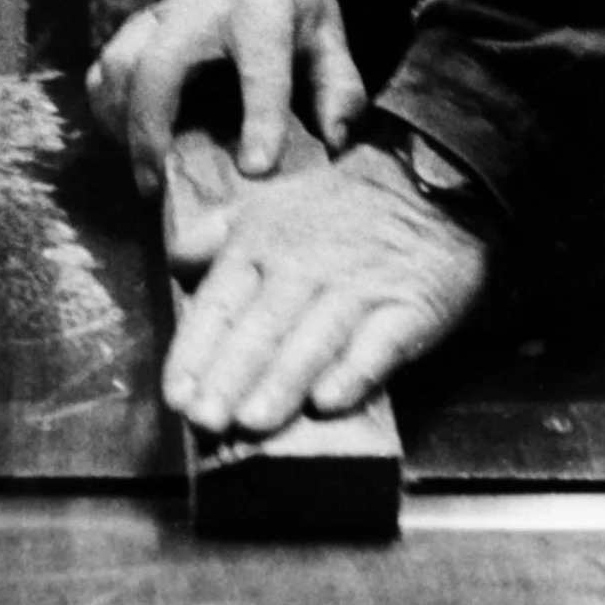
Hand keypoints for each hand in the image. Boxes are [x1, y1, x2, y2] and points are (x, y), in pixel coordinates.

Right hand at [86, 0, 365, 198]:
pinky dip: (108, 111)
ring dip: (124, 125)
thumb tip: (334, 141)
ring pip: (120, 65)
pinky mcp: (134, 28)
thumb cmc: (291, 8)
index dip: (259, 118)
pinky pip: (103, 70)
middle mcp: (200, 3)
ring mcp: (158, 12)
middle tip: (159, 186)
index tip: (256, 169)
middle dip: (151, 129)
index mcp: (261, 3)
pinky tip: (129, 142)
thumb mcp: (329, 35)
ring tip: (147, 172)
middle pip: (158, 64)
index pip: (259, 64)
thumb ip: (338, 88)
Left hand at [162, 145, 491, 437]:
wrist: (428, 181)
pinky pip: (379, 343)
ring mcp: (359, 288)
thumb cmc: (338, 208)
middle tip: (206, 422)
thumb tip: (176, 262)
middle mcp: (304, 267)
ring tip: (254, 422)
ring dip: (282, 380)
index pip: (219, 302)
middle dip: (229, 376)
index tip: (176, 396)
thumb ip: (216, 234)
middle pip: (261, 328)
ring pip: (314, 339)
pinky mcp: (410, 307)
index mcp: (262, 243)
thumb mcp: (269, 206)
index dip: (195, 351)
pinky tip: (330, 402)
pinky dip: (354, 372)